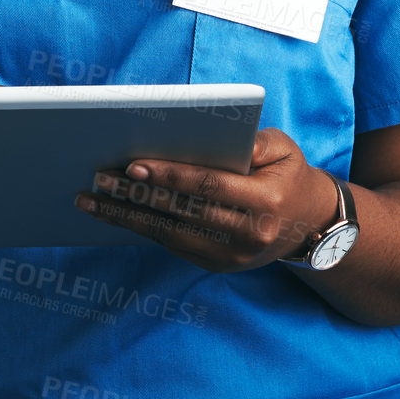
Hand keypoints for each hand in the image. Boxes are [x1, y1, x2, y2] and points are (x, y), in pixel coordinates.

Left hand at [74, 127, 337, 272]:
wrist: (308, 223)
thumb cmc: (288, 173)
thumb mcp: (283, 148)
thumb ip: (253, 141)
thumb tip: (210, 132)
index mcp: (265, 200)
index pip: (208, 186)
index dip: (170, 177)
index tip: (133, 165)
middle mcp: (248, 234)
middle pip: (182, 213)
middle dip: (137, 196)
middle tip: (99, 179)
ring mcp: (232, 257)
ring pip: (170, 235)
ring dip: (127, 218)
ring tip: (91, 201)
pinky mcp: (217, 266)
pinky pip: (173, 246)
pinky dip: (141, 228)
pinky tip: (114, 213)